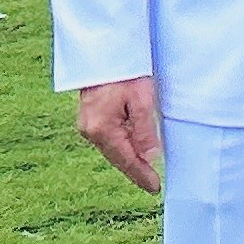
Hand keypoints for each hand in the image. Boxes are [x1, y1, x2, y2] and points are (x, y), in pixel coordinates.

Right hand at [76, 75, 162, 193]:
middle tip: (152, 184)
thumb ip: (144, 131)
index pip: (125, 160)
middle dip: (135, 170)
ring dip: (129, 159)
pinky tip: (134, 150)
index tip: (154, 187)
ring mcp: (88, 125)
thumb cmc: (126, 74)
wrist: (105, 55)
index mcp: (102, 129)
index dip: (141, 175)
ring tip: (146, 171)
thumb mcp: (142, 101)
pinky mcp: (91, 118)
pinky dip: (123, 146)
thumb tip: (150, 157)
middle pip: (117, 157)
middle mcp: (90, 130)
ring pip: (113, 148)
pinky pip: (110, 138)